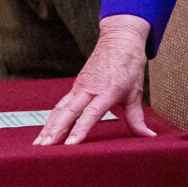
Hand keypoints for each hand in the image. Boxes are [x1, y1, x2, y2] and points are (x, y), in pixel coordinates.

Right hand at [33, 15, 153, 146]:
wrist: (119, 39)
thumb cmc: (130, 64)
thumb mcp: (136, 91)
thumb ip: (137, 118)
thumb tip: (149, 137)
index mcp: (108, 90)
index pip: (92, 113)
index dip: (81, 129)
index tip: (71, 144)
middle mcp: (91, 88)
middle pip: (69, 111)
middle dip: (56, 130)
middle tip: (46, 147)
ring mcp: (81, 86)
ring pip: (61, 108)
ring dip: (49, 126)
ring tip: (39, 144)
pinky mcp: (76, 85)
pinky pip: (61, 104)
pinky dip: (52, 119)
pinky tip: (44, 132)